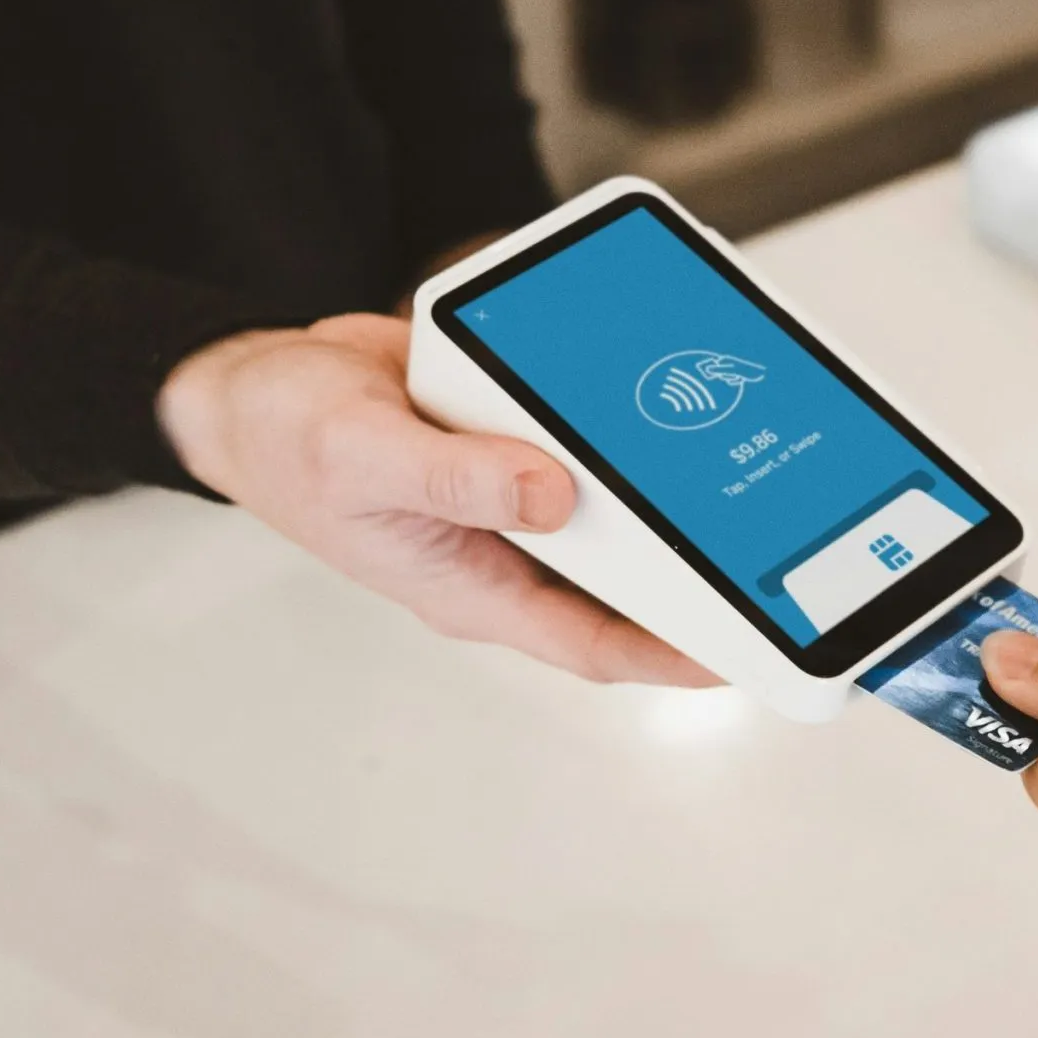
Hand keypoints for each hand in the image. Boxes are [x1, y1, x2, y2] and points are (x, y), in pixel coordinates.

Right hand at [159, 313, 713, 686]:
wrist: (257, 382)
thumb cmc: (287, 440)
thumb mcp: (361, 457)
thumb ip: (455, 476)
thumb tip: (553, 494)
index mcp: (473, 584)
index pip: (594, 642)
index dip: (674, 655)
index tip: (748, 652)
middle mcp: (506, 549)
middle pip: (625, 580)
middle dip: (700, 573)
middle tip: (780, 551)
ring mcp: (517, 494)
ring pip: (615, 509)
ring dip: (672, 493)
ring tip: (749, 471)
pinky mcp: (520, 437)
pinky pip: (588, 441)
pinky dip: (627, 425)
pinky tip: (669, 396)